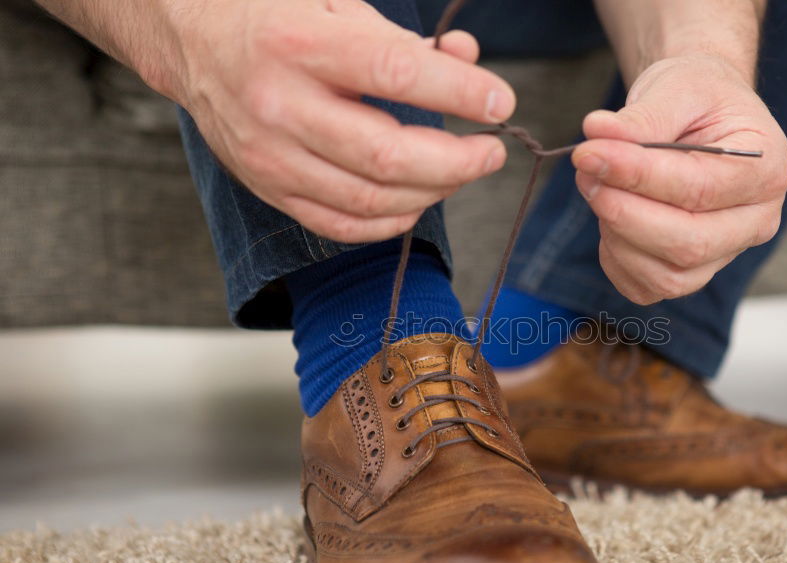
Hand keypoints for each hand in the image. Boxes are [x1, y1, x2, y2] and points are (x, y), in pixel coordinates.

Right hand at [169, 0, 514, 241]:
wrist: (193, 41)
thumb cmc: (275, 16)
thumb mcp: (336, 3)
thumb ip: (403, 39)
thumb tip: (468, 61)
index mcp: (299, 45)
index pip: (395, 75)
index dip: (459, 93)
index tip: (501, 102)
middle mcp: (280, 105)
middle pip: (387, 157)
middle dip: (456, 162)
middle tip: (490, 152)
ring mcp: (272, 155)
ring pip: (369, 199)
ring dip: (432, 193)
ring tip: (459, 172)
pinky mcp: (268, 188)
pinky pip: (340, 224)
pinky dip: (389, 221)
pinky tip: (416, 202)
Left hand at [572, 55, 786, 303]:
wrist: (701, 114)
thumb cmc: (696, 98)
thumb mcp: (676, 87)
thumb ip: (642, 116)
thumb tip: (597, 134)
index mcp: (766, 169)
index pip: (699, 189)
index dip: (637, 176)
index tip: (588, 153)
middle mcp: (756, 221)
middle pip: (689, 244)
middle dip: (624, 213)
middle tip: (586, 172)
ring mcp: (726, 254)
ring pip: (668, 276)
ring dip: (617, 236)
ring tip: (599, 187)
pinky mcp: (691, 273)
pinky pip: (646, 287)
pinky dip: (616, 259)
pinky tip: (609, 218)